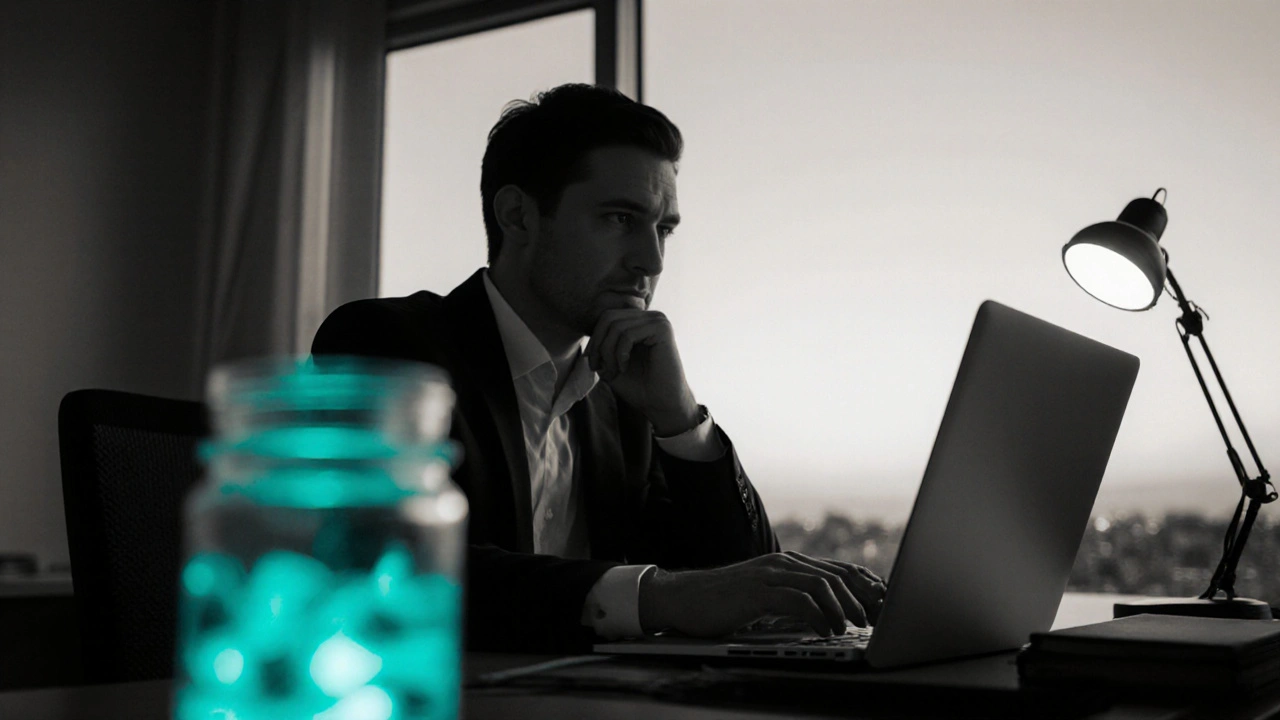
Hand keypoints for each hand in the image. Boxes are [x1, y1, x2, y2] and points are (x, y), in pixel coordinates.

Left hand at [585, 309, 698, 434]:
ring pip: (617, 327)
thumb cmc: (639, 387)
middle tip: (597, 368)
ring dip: (608, 352)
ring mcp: (658, 321)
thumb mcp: (610, 364)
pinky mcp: (662, 329)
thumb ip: (600, 347)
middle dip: (598, 345)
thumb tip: (588, 337)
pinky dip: (620, 353)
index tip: (592, 363)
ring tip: (613, 372)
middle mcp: (650, 317)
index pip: (608, 317)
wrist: (661, 404)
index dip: (594, 339)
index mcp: (640, 322)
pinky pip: (628, 334)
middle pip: (609, 318)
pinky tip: (623, 368)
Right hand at [638, 552, 887, 637]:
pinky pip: (797, 599)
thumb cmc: (724, 602)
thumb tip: (828, 612)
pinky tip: (825, 631)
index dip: (865, 585)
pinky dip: (817, 616)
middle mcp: (783, 563)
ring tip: (852, 627)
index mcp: (789, 563)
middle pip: (836, 574)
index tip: (884, 605)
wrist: (684, 598)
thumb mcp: (766, 596)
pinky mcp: (756, 591)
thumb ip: (793, 596)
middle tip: (876, 620)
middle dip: (862, 597)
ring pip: (821, 583)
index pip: (838, 569)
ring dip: (842, 607)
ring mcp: (769, 574)